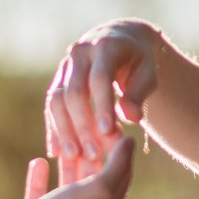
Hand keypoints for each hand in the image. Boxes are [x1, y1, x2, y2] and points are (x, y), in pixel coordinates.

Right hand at [19, 135, 135, 198]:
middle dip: (92, 151)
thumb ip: (118, 165)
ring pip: (67, 185)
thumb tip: (130, 141)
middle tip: (86, 125)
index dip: (118, 147)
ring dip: (68, 163)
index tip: (110, 123)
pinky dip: (40, 178)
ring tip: (64, 141)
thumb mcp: (100, 189)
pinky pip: (41, 194)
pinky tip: (38, 161)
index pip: (120, 172)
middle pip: (94, 177)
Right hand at [45, 20, 162, 163]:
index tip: (107, 133)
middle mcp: (80, 53)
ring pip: (57, 100)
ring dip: (64, 130)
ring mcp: (65, 66)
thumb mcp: (147, 74)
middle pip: (74, 92)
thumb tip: (131, 117)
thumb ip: (138, 95)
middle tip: (92, 153)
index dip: (102, 106)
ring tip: (74, 156)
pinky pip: (51, 106)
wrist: (119, 41)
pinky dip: (54, 128)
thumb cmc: (139, 61)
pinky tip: (57, 151)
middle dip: (82, 125)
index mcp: (105, 47)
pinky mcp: (58, 80)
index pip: (100, 79)